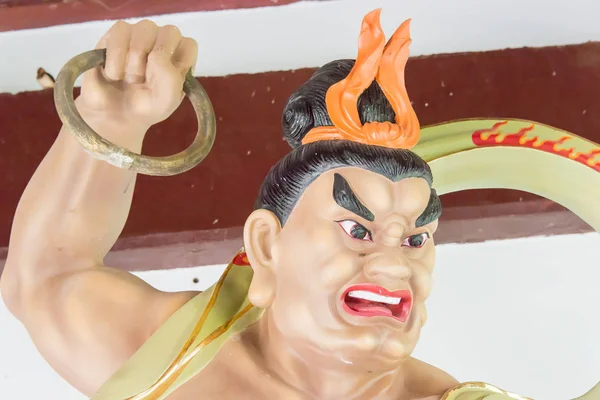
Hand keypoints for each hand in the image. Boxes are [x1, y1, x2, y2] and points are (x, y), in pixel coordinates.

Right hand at [78, 20, 197, 128]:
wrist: (114, 116)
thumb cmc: (145, 107)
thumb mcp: (165, 101)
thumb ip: (170, 79)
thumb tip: (157, 54)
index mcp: (182, 58)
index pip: (189, 45)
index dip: (176, 63)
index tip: (163, 82)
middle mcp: (164, 41)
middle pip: (169, 32)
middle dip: (154, 60)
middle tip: (144, 81)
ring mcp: (142, 34)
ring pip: (145, 28)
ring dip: (134, 61)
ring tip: (129, 78)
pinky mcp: (118, 32)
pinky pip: (120, 31)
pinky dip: (115, 57)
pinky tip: (114, 73)